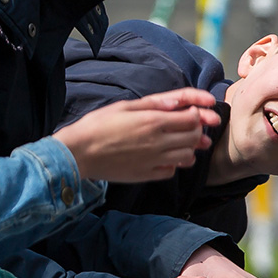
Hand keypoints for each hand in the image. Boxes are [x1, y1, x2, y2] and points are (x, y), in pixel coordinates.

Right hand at [51, 88, 217, 183]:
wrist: (79, 153)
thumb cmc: (98, 125)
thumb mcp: (125, 106)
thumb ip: (154, 104)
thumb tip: (177, 102)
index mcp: (154, 121)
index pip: (192, 118)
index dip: (198, 114)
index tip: (197, 112)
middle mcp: (158, 142)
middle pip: (194, 137)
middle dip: (197, 130)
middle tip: (192, 128)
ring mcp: (154, 161)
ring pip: (187, 156)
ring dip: (189, 148)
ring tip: (181, 143)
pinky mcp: (146, 175)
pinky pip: (171, 171)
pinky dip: (174, 165)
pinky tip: (166, 158)